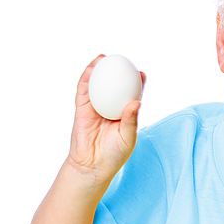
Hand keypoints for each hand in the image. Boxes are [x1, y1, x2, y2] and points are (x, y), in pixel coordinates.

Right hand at [67, 54, 146, 177]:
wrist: (91, 166)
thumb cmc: (113, 155)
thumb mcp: (127, 138)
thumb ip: (131, 120)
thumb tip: (136, 102)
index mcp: (124, 115)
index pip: (132, 95)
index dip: (137, 84)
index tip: (141, 74)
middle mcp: (110, 108)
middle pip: (115, 86)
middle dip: (118, 72)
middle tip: (123, 59)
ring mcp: (95, 107)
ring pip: (97, 85)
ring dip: (100, 70)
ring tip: (104, 57)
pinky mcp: (82, 109)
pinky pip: (84, 90)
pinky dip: (87, 77)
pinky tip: (91, 68)